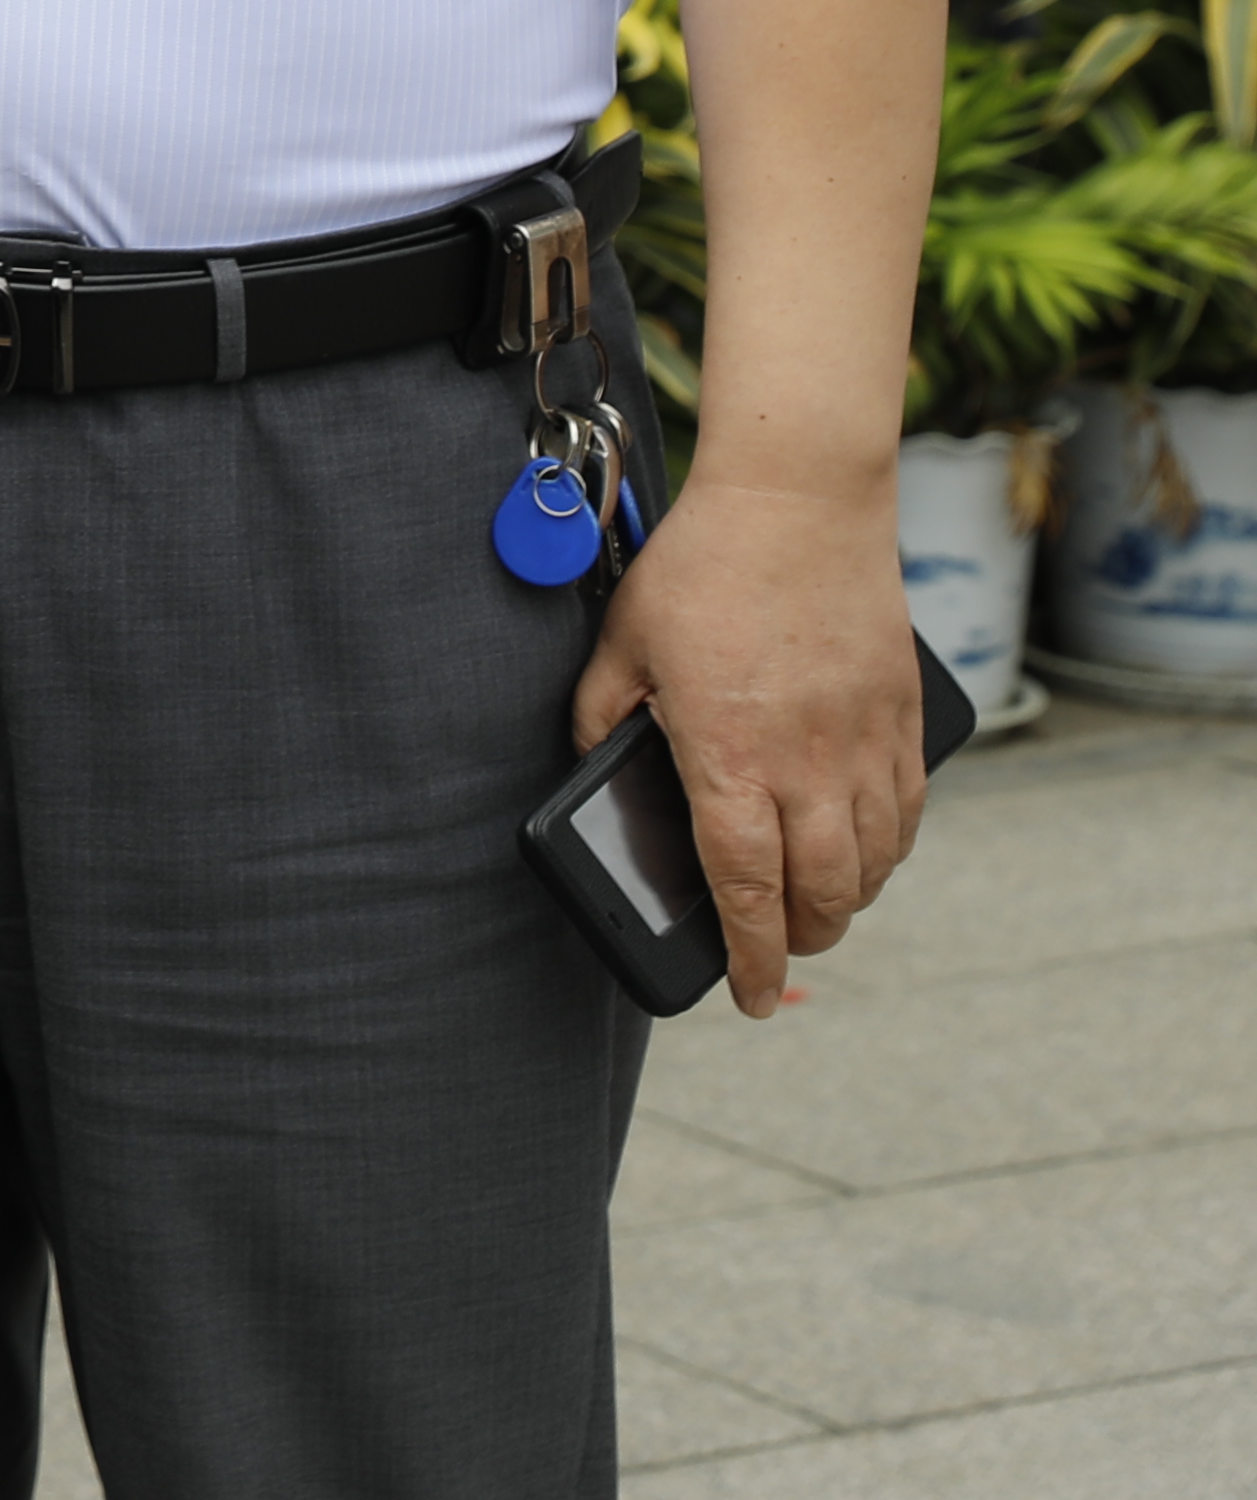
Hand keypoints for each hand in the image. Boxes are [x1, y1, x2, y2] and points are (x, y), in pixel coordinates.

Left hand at [574, 464, 922, 1015]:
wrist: (800, 501)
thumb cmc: (702, 568)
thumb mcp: (621, 642)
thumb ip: (599, 716)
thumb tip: (592, 770)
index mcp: (731, 757)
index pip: (745, 889)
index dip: (751, 956)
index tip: (752, 998)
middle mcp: (810, 765)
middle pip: (822, 894)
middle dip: (802, 940)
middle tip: (779, 951)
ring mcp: (867, 743)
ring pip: (874, 863)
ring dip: (848, 902)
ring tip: (816, 909)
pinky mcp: (906, 718)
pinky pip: (908, 813)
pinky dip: (889, 851)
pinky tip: (866, 853)